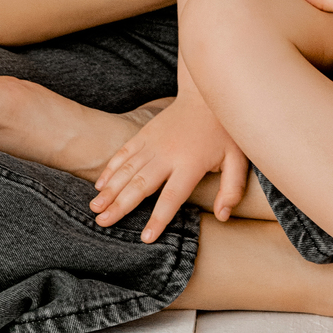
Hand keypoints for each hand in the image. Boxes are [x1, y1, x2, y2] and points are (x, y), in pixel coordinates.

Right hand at [91, 93, 248, 243]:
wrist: (205, 95)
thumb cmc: (223, 131)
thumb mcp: (237, 159)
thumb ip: (232, 189)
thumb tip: (223, 217)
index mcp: (191, 164)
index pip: (172, 196)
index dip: (159, 218)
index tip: (145, 237)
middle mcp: (167, 154)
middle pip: (140, 184)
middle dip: (120, 205)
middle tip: (102, 222)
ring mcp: (153, 142)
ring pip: (127, 169)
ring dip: (109, 190)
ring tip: (95, 208)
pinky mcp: (145, 134)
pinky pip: (124, 152)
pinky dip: (111, 169)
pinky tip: (101, 185)